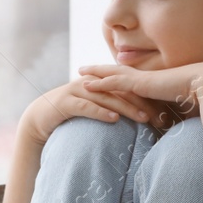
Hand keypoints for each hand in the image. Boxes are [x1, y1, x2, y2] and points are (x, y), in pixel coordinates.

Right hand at [21, 75, 153, 145]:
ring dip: (126, 108)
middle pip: (120, 91)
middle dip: (141, 102)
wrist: (40, 118)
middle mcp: (90, 83)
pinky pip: (87, 107)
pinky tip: (114, 119)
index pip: (126, 88)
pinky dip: (101, 112)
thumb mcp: (94, 108)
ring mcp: (77, 91)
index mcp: (99, 83)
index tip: (163, 111)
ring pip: (107, 98)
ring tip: (142, 118)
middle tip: (159, 116)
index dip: (145, 98)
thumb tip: (138, 117)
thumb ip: (112, 107)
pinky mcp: (66, 102)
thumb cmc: (71, 114)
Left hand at [77, 61, 202, 126]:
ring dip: (95, 72)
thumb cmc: (201, 103)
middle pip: (118, 70)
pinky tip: (87, 84)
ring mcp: (143, 78)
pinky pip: (115, 81)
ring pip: (112, 73)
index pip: (132, 78)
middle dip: (100, 69)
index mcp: (155, 82)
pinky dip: (100, 82)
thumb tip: (173, 134)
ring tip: (79, 72)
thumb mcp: (182, 113)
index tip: (105, 76)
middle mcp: (147, 77)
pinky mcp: (141, 83)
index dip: (118, 76)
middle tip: (84, 68)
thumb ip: (174, 120)